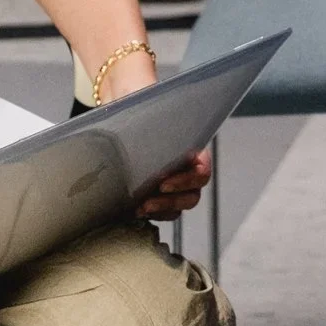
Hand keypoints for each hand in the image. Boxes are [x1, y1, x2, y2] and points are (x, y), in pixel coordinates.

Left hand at [96, 57, 209, 218]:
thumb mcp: (151, 113)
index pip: (201, 172)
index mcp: (193, 150)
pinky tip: (131, 212)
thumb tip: (151, 128)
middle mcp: (186, 169)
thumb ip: (155, 124)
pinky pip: (161, 212)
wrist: (124, 114)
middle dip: (171, 202)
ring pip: (178, 207)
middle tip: (147, 203)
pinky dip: (151, 214)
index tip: (163, 183)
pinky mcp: (154, 194)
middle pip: (192, 195)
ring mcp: (172, 185)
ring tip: (138, 210)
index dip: (186, 181)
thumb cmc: (141, 110)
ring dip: (161, 211)